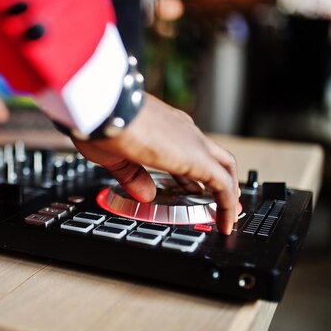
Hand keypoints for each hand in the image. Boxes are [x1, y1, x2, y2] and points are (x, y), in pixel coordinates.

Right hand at [72, 93, 239, 234]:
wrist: (106, 108)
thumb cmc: (102, 123)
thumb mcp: (115, 156)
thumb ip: (133, 176)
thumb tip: (146, 194)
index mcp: (164, 126)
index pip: (188, 150)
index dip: (192, 172)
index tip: (193, 188)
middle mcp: (183, 131)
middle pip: (215, 157)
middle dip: (221, 181)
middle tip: (223, 202)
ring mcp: (192, 142)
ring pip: (224, 168)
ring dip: (228, 193)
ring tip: (228, 217)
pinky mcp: (198, 158)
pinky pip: (223, 186)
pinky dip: (227, 205)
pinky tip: (224, 222)